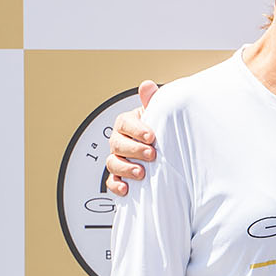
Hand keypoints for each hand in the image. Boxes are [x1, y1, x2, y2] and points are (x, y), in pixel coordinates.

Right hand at [105, 80, 158, 196]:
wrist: (163, 148)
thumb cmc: (158, 130)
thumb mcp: (157, 115)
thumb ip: (152, 101)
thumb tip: (147, 86)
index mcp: (127, 124)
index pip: (125, 123)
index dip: (137, 130)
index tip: (151, 136)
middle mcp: (119, 140)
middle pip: (117, 144)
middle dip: (134, 150)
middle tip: (151, 154)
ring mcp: (117, 158)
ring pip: (112, 163)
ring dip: (125, 168)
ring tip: (141, 173)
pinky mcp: (119, 176)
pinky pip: (111, 182)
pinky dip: (116, 185)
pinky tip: (126, 188)